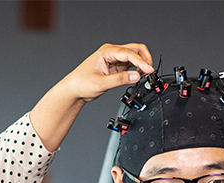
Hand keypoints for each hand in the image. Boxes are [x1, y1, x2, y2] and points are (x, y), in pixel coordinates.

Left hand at [30, 43, 153, 150]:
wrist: (73, 90)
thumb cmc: (81, 84)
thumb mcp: (101, 83)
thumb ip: (120, 80)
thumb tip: (136, 76)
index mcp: (106, 51)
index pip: (129, 53)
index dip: (141, 62)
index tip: (149, 70)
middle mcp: (111, 52)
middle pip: (135, 49)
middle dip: (144, 59)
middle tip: (150, 71)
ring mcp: (114, 59)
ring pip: (134, 56)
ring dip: (141, 64)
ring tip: (145, 75)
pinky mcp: (116, 66)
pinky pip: (131, 64)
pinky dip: (137, 69)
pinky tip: (138, 76)